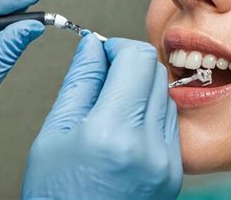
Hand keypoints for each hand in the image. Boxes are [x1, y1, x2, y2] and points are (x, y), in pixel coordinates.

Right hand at [22, 35, 182, 199]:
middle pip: (155, 71)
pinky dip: (151, 111)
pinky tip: (129, 126)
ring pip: (164, 92)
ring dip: (141, 87)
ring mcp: (167, 159)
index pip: (136, 58)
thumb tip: (93, 46)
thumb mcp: (54, 134)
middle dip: (130, 64)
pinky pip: (169, 119)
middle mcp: (148, 145)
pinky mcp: (176, 169)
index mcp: (112, 132)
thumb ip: (79, 81)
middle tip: (106, 77)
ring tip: (114, 107)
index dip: (118, 47)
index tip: (103, 53)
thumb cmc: (58, 196)